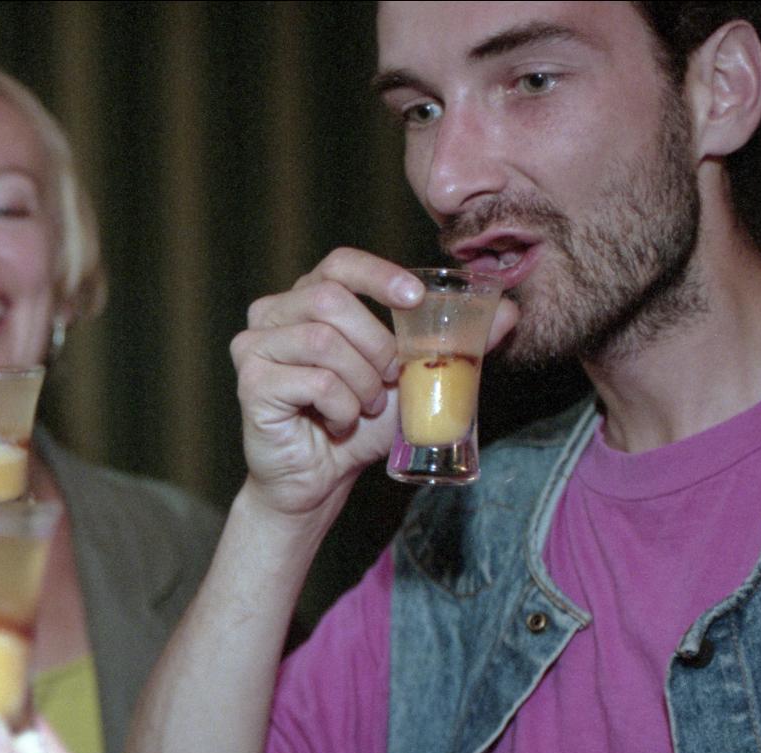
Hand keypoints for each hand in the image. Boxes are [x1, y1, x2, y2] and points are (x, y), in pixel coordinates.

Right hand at [233, 248, 518, 517]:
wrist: (320, 480)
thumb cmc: (359, 424)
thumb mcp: (413, 379)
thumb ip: (453, 344)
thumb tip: (510, 312)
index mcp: (307, 300)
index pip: (339, 264)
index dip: (378, 275)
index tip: (414, 300)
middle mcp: (272, 314)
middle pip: (329, 300)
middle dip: (375, 345)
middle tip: (387, 381)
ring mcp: (254, 346)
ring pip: (323, 342)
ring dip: (360, 383)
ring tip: (362, 408)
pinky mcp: (250, 382)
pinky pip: (314, 381)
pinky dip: (342, 407)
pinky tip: (337, 423)